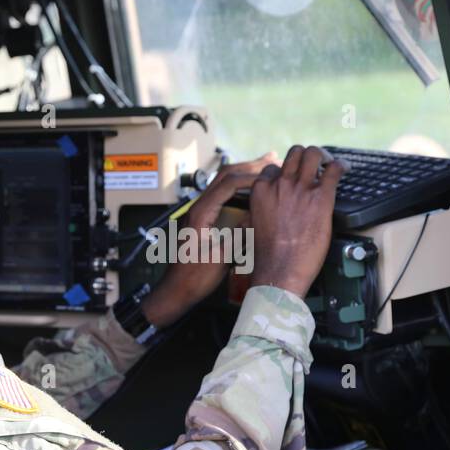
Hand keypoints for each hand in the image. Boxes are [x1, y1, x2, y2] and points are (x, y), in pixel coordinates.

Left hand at [142, 153, 275, 327]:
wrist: (176, 290)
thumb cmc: (195, 278)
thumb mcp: (221, 257)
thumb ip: (239, 234)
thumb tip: (259, 214)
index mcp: (201, 213)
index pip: (229, 184)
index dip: (252, 177)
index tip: (273, 177)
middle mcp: (198, 207)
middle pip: (225, 175)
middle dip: (249, 165)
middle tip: (272, 158)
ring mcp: (200, 211)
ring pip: (223, 182)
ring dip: (244, 173)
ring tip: (266, 168)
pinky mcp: (203, 219)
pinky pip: (222, 194)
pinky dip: (239, 187)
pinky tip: (253, 189)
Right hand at [247, 145, 342, 298]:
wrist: (280, 270)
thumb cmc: (267, 256)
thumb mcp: (253, 225)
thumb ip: (259, 210)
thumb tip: (265, 210)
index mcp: (261, 190)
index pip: (273, 169)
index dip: (286, 172)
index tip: (294, 178)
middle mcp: (280, 184)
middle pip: (294, 153)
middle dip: (305, 157)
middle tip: (315, 165)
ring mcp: (301, 189)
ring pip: (312, 154)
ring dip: (322, 157)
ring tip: (329, 164)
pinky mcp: (321, 198)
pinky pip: (334, 171)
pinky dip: (340, 166)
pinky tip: (343, 169)